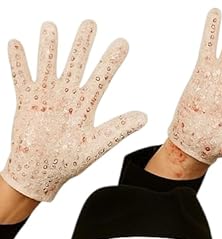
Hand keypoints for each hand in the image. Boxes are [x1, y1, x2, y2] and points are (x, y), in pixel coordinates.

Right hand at [1, 20, 146, 201]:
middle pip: (76, 63)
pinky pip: (21, 76)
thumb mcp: (97, 144)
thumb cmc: (69, 162)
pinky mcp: (26, 101)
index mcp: (86, 106)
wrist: (42, 173)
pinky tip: (17, 45)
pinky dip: (19, 62)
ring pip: (48, 64)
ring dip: (50, 46)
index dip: (112, 60)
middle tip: (91, 23)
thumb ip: (119, 129)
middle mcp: (67, 96)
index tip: (123, 43)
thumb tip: (145, 118)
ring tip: (51, 27)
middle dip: (83, 44)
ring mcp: (46, 97)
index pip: (102, 77)